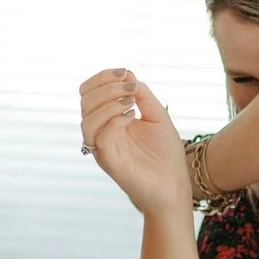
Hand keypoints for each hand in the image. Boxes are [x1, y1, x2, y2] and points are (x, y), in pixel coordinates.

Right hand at [79, 68, 190, 218]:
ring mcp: (102, 145)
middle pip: (85, 100)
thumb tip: (128, 74)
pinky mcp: (108, 159)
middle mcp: (102, 131)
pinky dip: (113, 120)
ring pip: (86, 117)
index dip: (103, 77)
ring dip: (108, 102)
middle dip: (107, 86)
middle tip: (131, 88)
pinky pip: (99, 135)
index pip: (91, 91)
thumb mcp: (157, 115)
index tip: (125, 73)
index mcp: (110, 118)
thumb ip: (142, 95)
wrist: (173, 186)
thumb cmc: (165, 154)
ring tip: (131, 104)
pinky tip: (132, 117)